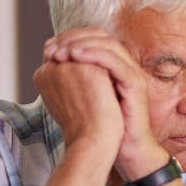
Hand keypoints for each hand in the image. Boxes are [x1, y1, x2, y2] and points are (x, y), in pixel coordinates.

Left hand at [42, 28, 166, 179]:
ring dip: (82, 44)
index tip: (50, 46)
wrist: (126, 148)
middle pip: (102, 36)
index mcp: (116, 67)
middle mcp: (127, 66)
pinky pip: (115, 61)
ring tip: (62, 52)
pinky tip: (75, 57)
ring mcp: (133, 74)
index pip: (95, 38)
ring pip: (108, 45)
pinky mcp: (136, 84)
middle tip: (53, 47)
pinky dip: (94, 55)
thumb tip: (51, 64)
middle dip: (74, 37)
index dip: (71, 37)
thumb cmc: (107, 128)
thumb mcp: (86, 96)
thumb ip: (75, 78)